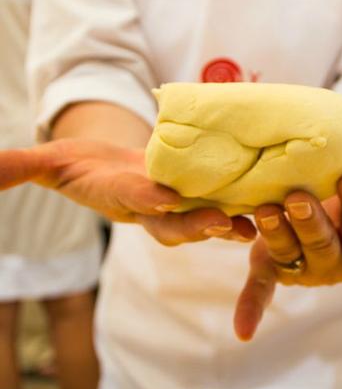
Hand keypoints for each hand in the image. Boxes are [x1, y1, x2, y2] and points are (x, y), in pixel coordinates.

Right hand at [0, 139, 255, 243]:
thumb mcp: (50, 163)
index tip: (162, 199)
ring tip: (259, 220)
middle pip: (175, 222)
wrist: (111, 168)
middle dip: (196, 225)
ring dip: (230, 220)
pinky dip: (242, 200)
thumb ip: (20, 168)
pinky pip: (220, 199)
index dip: (146, 201)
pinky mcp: (196, 192)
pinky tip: (270, 195)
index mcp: (121, 198)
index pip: (132, 201)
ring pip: (204, 217)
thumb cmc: (80, 166)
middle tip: (223, 224)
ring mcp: (176, 203)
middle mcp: (152, 207)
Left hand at [234, 173, 341, 340]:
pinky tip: (242, 330)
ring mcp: (304, 269)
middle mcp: (337, 262)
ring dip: (277, 236)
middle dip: (311, 222)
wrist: (337, 210)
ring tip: (265, 211)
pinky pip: (263, 288)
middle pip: (325, 245)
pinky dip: (252, 307)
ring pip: (291, 255)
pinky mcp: (275, 270)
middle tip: (298, 197)